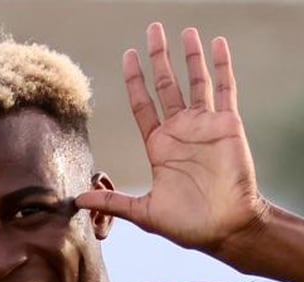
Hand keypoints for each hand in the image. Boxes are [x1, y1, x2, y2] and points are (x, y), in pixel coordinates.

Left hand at [74, 25, 271, 257]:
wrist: (227, 228)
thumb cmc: (189, 224)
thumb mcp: (143, 212)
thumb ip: (112, 203)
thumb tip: (76, 201)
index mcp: (160, 147)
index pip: (143, 105)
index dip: (136, 81)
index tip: (128, 57)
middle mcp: (181, 131)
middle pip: (166, 85)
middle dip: (159, 58)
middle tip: (153, 30)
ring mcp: (205, 125)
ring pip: (195, 81)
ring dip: (190, 56)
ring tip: (183, 31)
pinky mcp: (227, 125)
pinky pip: (225, 89)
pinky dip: (221, 66)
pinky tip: (217, 44)